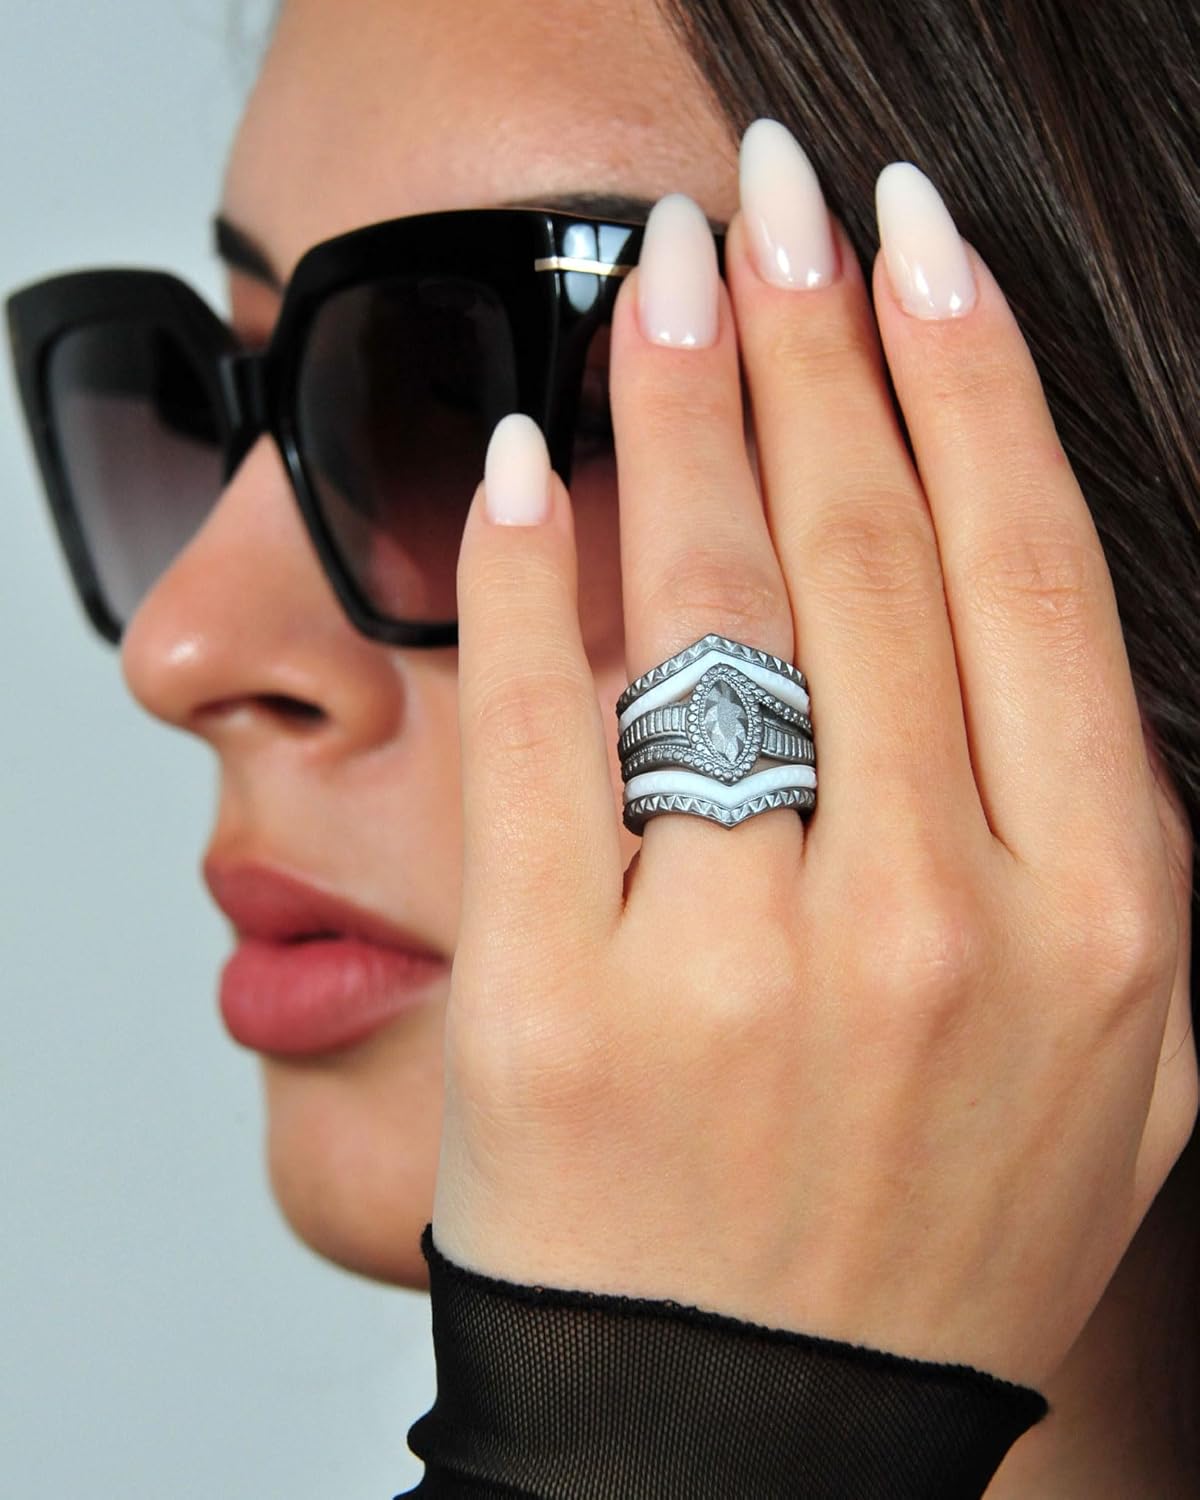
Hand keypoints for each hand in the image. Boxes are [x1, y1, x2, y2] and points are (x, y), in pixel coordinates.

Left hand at [432, 136, 1195, 1391]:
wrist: (754, 1444)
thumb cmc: (925, 1233)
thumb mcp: (1112, 1054)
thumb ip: (1084, 834)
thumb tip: (1009, 608)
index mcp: (1098, 917)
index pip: (1021, 570)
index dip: (967, 372)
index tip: (912, 243)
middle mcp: (937, 922)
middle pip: (866, 545)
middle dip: (812, 330)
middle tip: (766, 201)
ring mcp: (739, 964)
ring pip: (711, 603)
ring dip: (680, 399)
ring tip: (660, 272)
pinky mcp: (556, 998)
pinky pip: (539, 731)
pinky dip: (531, 571)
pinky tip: (533, 464)